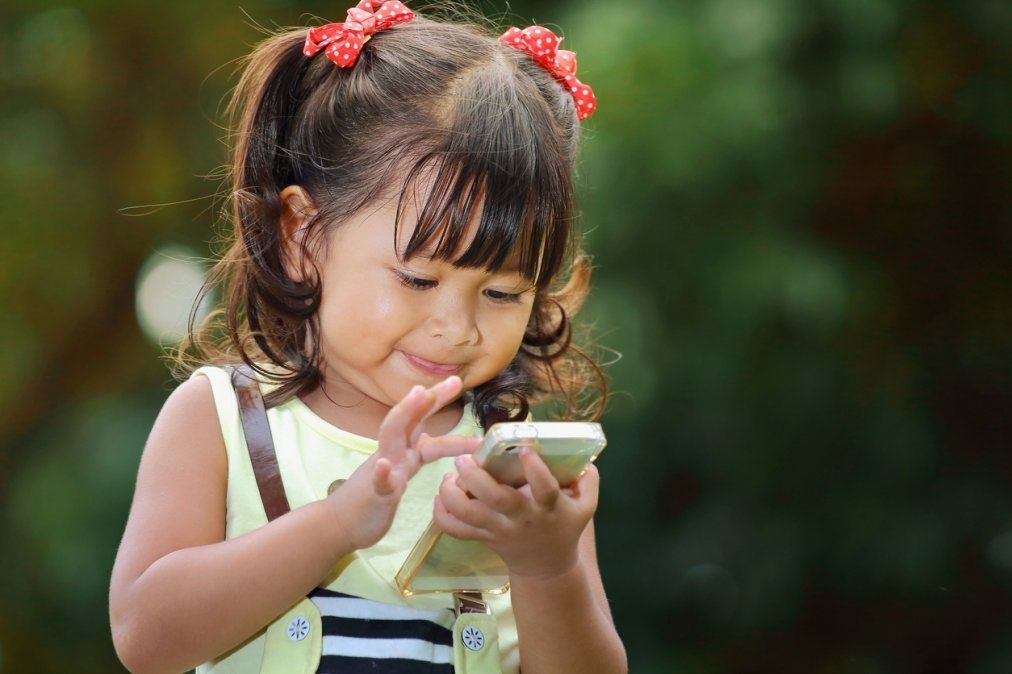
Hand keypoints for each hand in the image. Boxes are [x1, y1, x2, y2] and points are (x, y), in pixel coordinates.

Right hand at [325, 376, 482, 550]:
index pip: (422, 421)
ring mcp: (383, 471)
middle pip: (411, 419)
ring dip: (405, 414)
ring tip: (419, 395)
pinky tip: (383, 466)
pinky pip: (378, 482)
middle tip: (455, 381)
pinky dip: (381, 473)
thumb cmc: (371, 499)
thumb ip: (414, 454)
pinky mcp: (375, 495)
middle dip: (431, 398)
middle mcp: (394, 454)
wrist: (338, 524)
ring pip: (392, 437)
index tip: (457, 381)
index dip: (437, 402)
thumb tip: (431, 439)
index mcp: (403, 451)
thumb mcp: (400, 471)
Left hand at [433, 448, 599, 579]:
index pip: (544, 489)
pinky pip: (457, 531)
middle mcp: (522, 518)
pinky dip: (442, 516)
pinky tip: (440, 497)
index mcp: (548, 507)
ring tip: (448, 477)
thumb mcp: (586, 506)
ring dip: (453, 495)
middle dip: (476, 477)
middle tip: (465, 459)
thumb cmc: (564, 527)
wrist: (546, 567)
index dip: (535, 469)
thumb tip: (584, 459)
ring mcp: (499, 530)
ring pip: (469, 515)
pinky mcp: (483, 538)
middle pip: (496, 499)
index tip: (524, 449)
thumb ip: (588, 481)